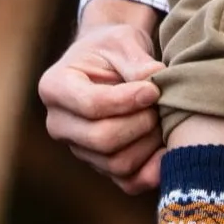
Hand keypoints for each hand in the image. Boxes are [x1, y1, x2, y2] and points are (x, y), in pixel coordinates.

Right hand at [38, 6, 164, 194]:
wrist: (110, 63)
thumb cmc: (113, 48)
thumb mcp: (122, 42)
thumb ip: (136, 61)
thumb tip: (155, 83)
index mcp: (54, 88)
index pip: (91, 106)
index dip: (127, 101)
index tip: (154, 90)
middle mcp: (59, 124)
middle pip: (102, 139)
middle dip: (140, 123)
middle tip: (160, 106)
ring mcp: (79, 150)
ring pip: (117, 163)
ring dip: (149, 143)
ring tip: (163, 119)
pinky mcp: (102, 167)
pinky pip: (129, 182)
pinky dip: (154, 169)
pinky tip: (168, 147)